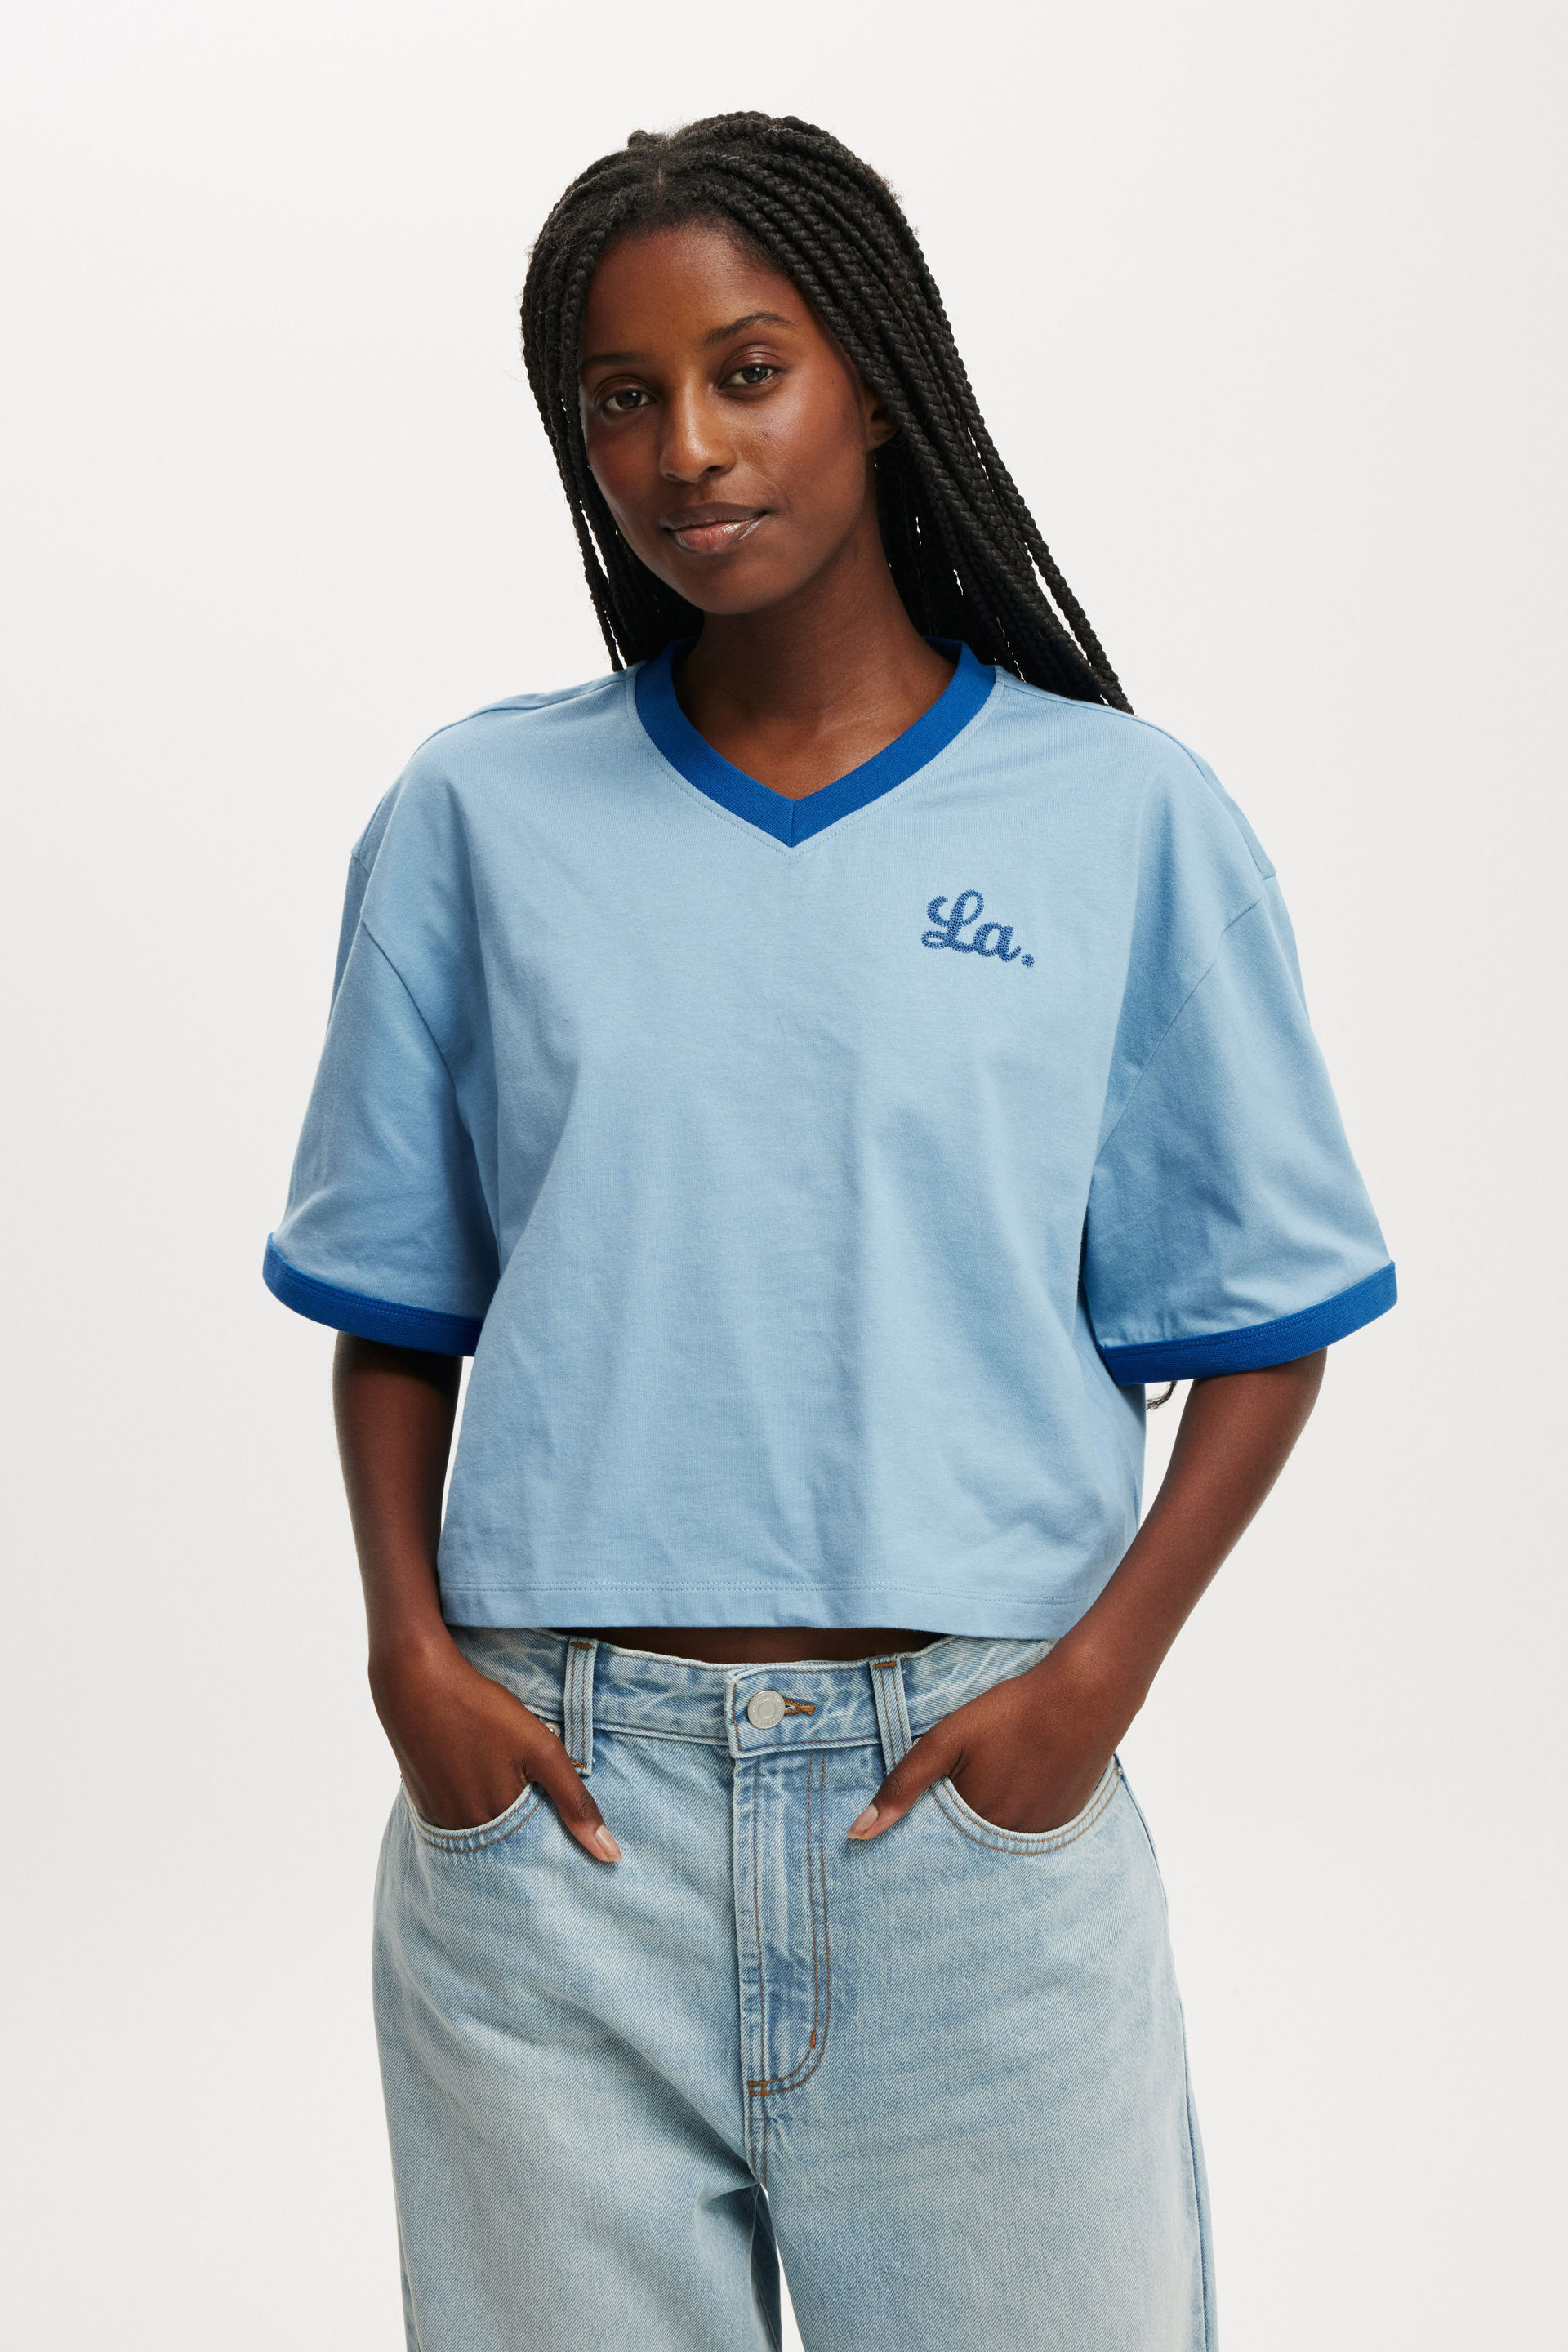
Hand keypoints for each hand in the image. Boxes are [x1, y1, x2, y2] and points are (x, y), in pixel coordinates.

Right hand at [370, 1635, 620, 1861]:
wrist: (415, 1682)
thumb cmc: (481, 1710)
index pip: (534, 1854)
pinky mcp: (422, 1801)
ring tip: (507, 1795)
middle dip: (525, 1838)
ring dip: (497, 1824)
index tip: (566, 1839)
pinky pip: (455, 1820)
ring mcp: (438, 1817)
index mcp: (496, 1824)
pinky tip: (478, 1783)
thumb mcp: (541, 1750)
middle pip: (505, 1848)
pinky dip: (471, 1810)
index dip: (553, 1845)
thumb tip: (610, 1854)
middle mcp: (463, 1831)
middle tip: (536, 1810)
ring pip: (479, 1835)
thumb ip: (575, 1801)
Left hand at [846, 1639, 1132, 1840]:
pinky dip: (1012, 1821)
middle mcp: (1008, 1840)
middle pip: (966, 1851)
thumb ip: (902, 1784)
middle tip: (949, 1807)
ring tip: (984, 1791)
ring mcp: (1040, 1834)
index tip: (906, 1831)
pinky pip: (1026, 1835)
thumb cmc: (1012, 1712)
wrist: (1084, 1698)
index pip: (935, 1850)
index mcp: (975, 1822)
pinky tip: (1014, 1788)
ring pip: (995, 1843)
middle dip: (950, 1839)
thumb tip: (857, 1832)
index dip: (919, 1838)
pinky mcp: (1062, 1822)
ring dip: (982, 1829)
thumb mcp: (947, 1739)